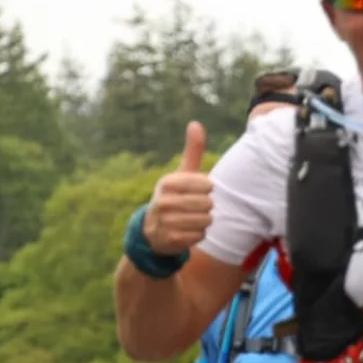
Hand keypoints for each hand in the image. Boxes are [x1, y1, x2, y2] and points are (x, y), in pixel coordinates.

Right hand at [142, 122, 211, 255]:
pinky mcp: (171, 239)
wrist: (154, 230)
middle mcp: (163, 201)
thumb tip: (196, 123)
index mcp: (168, 182)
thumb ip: (192, 151)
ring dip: (203, 221)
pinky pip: (200, 236)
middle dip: (206, 207)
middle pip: (208, 204)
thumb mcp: (182, 174)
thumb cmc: (175, 196)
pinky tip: (186, 231)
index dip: (207, 189)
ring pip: (206, 220)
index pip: (206, 184)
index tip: (197, 190)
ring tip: (189, 219)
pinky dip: (198, 235)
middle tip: (192, 207)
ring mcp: (166, 221)